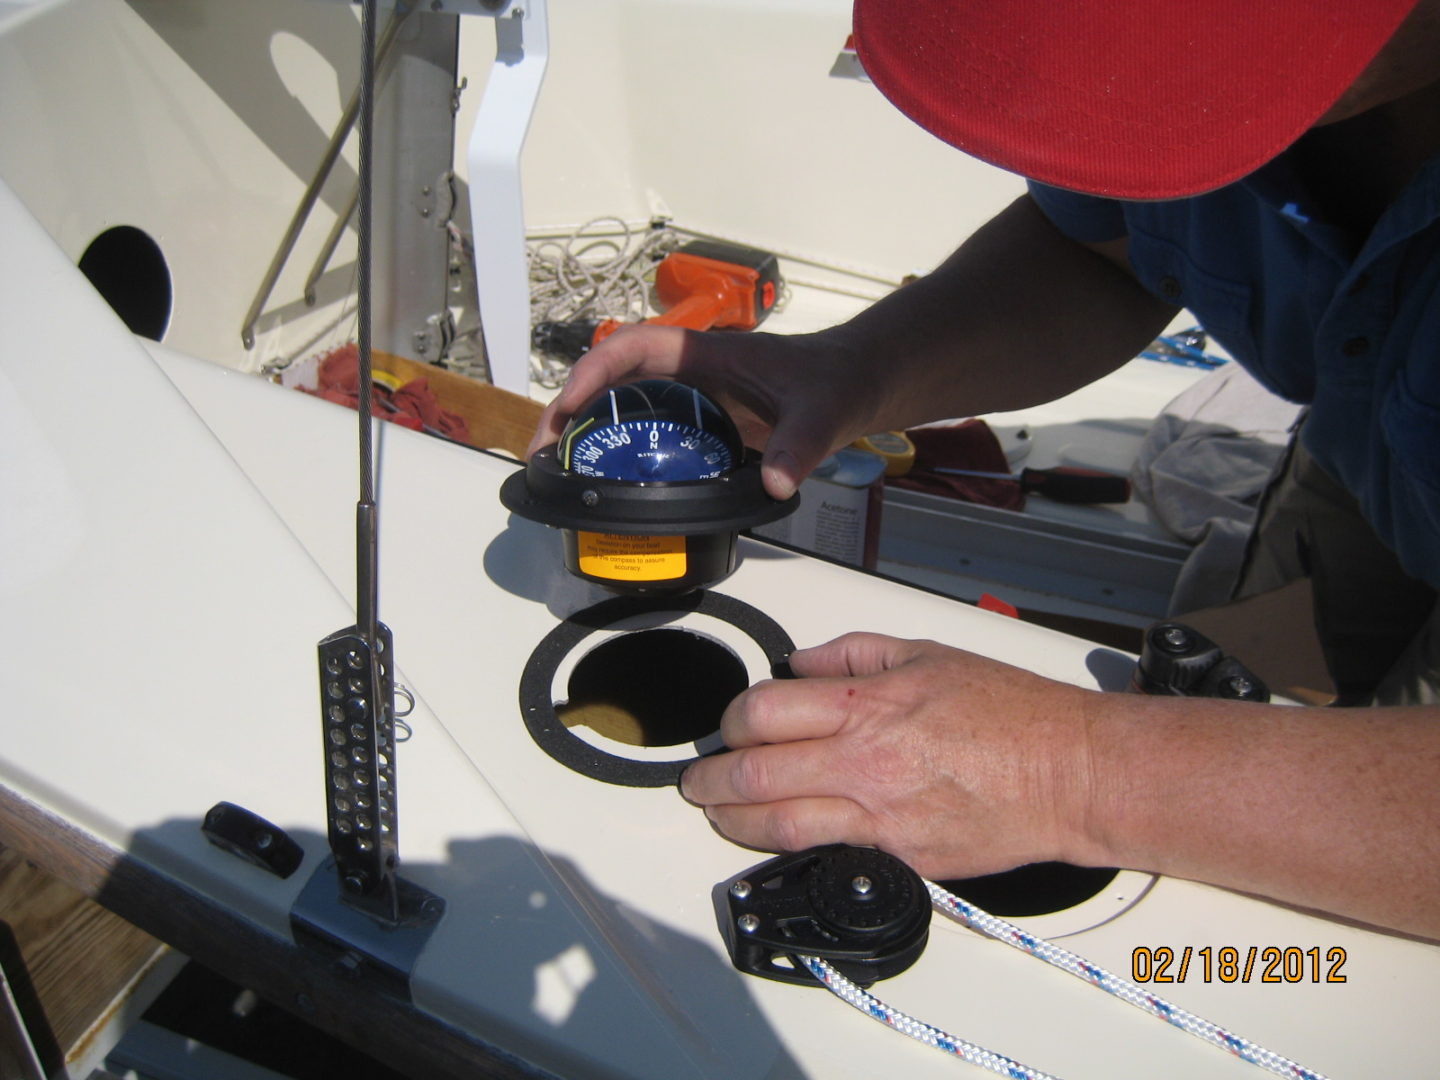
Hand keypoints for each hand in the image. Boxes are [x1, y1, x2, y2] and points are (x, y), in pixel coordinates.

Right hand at [526, 325, 882, 500]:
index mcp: (707, 353)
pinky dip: (613, 445)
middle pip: (611, 376)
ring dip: (583, 426)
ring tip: (554, 465)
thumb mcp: (822, 413)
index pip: (637, 346)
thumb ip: (802, 445)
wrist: (853, 383)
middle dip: (571, 404)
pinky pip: (642, 425)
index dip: (598, 369)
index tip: (571, 401)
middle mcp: (688, 369)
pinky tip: (598, 477)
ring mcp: (689, 394)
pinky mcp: (696, 419)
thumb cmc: (834, 382)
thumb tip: (778, 482)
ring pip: (621, 400)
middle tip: (544, 448)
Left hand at [680, 632, 1102, 879]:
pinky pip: (826, 855)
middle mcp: (866, 763)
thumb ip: (854, 656)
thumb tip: (802, 664)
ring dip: (734, 821)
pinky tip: (775, 841)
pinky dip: (790, 848)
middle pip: (757, 773)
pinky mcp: (898, 857)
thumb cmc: (1011, 713)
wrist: (1068, 774)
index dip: (733, 720)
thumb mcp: (927, 654)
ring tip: (719, 814)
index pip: (765, 713)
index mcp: (869, 706)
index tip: (729, 726)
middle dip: (713, 779)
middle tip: (700, 780)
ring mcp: (879, 817)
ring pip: (778, 826)